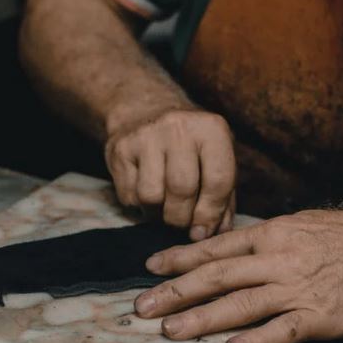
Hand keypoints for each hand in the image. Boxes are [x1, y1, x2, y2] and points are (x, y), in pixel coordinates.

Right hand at [105, 108, 235, 240]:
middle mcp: (178, 127)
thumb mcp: (216, 160)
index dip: (211, 213)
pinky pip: (130, 196)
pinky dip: (140, 207)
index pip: (218, 180)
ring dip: (159, 214)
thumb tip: (216, 233)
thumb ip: (223, 198)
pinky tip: (147, 194)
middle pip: (182, 190)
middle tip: (182, 223)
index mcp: (211, 128)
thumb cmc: (190, 146)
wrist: (145, 110)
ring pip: (152, 197)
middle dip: (182, 218)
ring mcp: (145, 136)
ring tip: (164, 208)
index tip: (204, 231)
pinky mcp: (120, 149)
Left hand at [134, 207, 342, 342]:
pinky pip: (282, 331)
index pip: (216, 248)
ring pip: (241, 304)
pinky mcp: (319, 316)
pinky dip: (256, 341)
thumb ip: (265, 241)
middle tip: (143, 307)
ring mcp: (297, 289)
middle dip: (176, 292)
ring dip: (202, 318)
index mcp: (272, 235)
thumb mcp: (301, 225)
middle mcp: (278, 260)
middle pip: (217, 277)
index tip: (151, 268)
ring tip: (171, 330)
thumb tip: (230, 251)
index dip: (180, 259)